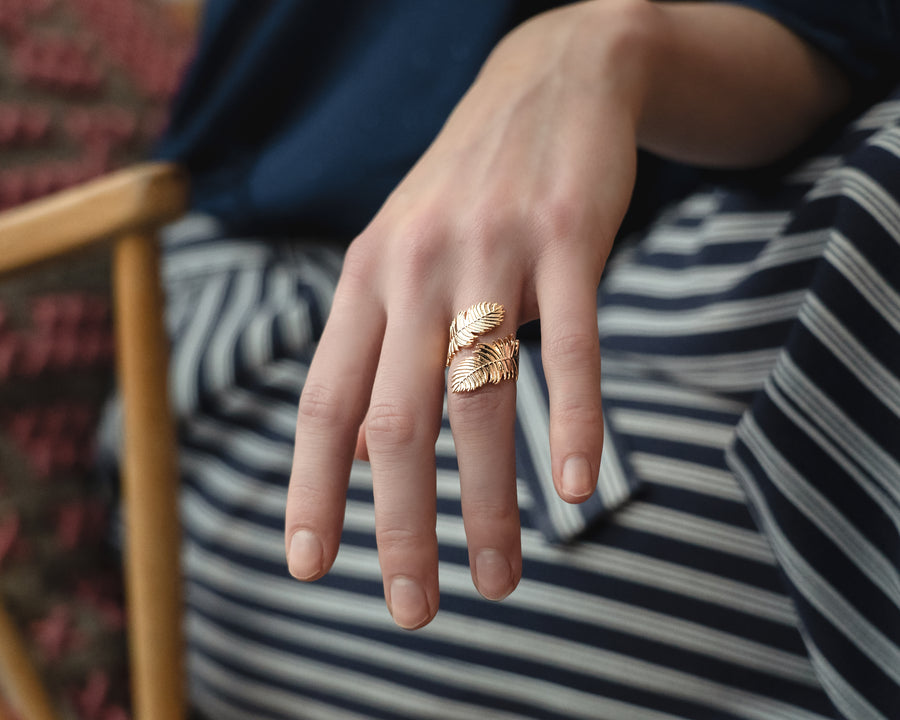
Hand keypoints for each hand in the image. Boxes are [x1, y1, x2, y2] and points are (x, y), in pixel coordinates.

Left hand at [284, 0, 848, 628]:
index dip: (314, 491)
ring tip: (500, 579)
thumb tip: (369, 454)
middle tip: (414, 610)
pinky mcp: (565, 236)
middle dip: (400, 527)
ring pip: (479, 400)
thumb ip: (379, 343)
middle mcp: (413, 269)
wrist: (547, 81)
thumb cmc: (468, 191)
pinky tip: (578, 488)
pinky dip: (574, 418)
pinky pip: (570, 342)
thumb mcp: (401, 253)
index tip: (312, 568)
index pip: (325, 403)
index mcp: (366, 280)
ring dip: (488, 503)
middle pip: (394, 422)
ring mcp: (488, 251)